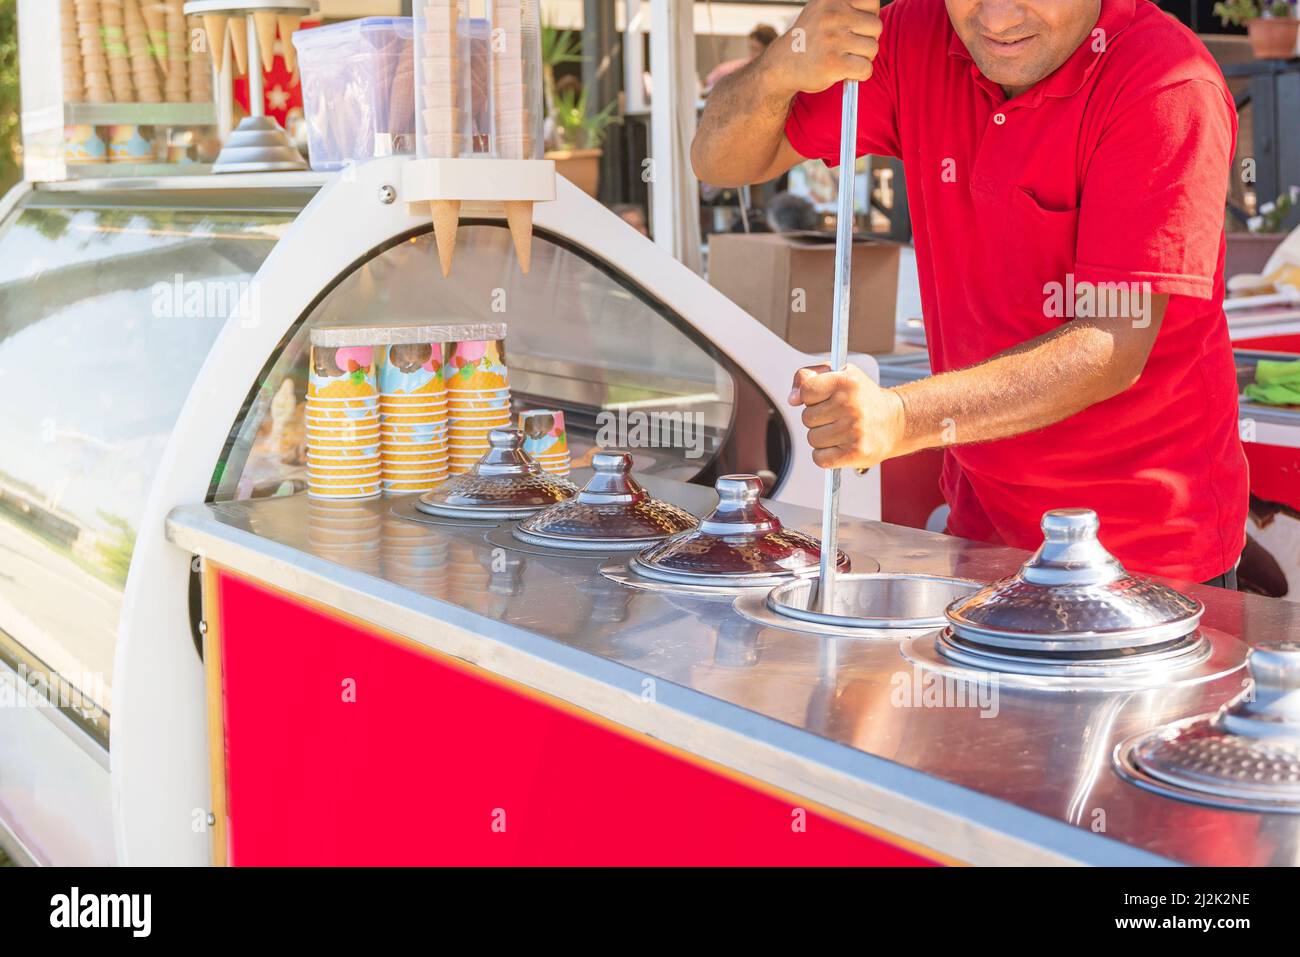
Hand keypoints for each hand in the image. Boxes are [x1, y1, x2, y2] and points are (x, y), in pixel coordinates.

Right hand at [763, 0, 882, 94]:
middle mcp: (832, 15)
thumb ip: (846, 4)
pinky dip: (861, 74)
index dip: (869, 16)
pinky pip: (866, 68)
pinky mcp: (833, 63)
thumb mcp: (822, 9)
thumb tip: (875, 7)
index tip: (856, 26)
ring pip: (873, 48)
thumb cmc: (810, 38)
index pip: (872, 0)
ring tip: (846, 58)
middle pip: (876, 26)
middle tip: (851, 46)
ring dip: (864, 58)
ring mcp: (833, 39)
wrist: (781, 65)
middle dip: (868, 39)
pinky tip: (847, 72)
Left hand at [789, 363, 906, 469]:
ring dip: (822, 437)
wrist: (894, 422)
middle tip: (836, 416)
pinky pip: (820, 458)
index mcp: (846, 381)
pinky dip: (825, 455)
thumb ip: (808, 377)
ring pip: (812, 439)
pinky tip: (840, 445)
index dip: (810, 397)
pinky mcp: (855, 452)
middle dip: (817, 418)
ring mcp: (854, 430)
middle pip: (806, 418)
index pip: (806, 391)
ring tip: (841, 430)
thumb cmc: (863, 398)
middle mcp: (851, 405)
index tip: (822, 398)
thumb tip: (792, 399)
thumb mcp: (839, 375)